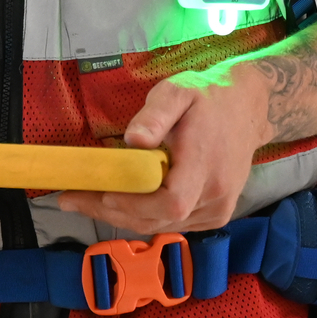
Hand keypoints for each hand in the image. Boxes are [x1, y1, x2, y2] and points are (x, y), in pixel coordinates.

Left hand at [51, 66, 269, 234]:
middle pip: (159, 218)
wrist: (246, 109)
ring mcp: (218, 209)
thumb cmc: (207, 96)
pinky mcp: (216, 215)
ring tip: (85, 203)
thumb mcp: (177, 92)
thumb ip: (155, 116)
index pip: (170, 201)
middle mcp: (215, 195)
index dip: (133, 204)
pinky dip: (144, 218)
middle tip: (70, 201)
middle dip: (111, 212)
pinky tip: (119, 205)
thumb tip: (132, 140)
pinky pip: (174, 223)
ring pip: (163, 224)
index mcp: (205, 164)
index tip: (99, 194)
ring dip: (122, 217)